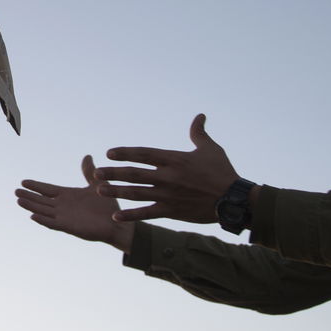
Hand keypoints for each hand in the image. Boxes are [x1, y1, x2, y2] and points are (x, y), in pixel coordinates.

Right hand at [15, 156, 134, 250]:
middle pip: (41, 200)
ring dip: (31, 206)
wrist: (117, 223)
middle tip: (15, 191)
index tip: (23, 182)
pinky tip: (33, 216)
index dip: (36, 186)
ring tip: (19, 201)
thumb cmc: (108, 206)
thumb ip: (89, 172)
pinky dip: (43, 220)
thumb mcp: (97, 184)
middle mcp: (63, 206)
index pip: (47, 190)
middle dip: (29, 196)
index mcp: (68, 195)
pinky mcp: (69, 227)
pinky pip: (53, 224)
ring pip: (43, 211)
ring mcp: (65, 217)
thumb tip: (87, 156)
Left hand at [93, 114, 240, 223]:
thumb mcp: (211, 149)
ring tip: (99, 190)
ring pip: (137, 193)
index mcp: (174, 160)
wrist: (234, 200)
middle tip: (97, 173)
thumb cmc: (223, 172)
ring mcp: (168, 195)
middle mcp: (167, 177)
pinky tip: (116, 215)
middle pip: (135, 173)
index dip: (125, 153)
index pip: (144, 154)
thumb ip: (199, 133)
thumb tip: (200, 116)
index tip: (109, 153)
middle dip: (114, 172)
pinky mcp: (171, 211)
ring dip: (117, 191)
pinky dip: (131, 215)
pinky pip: (147, 213)